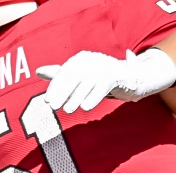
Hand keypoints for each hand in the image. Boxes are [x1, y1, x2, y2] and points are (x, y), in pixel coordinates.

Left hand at [36, 48, 175, 113]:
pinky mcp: (117, 74)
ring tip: (68, 110)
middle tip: (53, 107)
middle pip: (73, 76)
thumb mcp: (83, 79)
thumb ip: (62, 75)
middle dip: (62, 92)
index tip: (48, 101)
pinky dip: (93, 97)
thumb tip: (39, 71)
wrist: (136, 79)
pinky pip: (102, 85)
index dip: (55, 87)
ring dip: (76, 97)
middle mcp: (92, 59)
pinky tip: (85, 108)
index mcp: (82, 58)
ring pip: (87, 82)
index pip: (65, 72)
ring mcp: (105, 65)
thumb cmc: (106, 81)